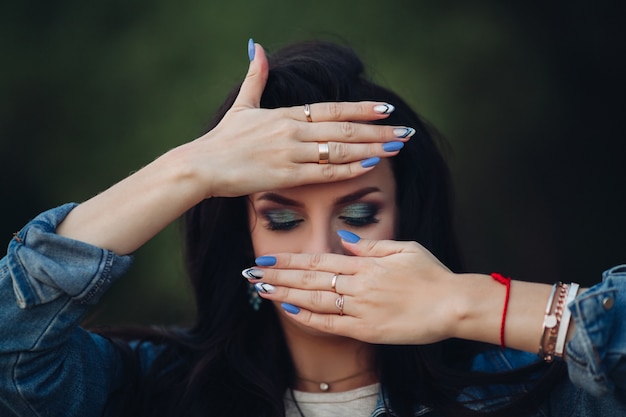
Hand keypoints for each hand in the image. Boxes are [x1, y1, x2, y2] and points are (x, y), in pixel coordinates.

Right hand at [174, 41, 414, 197]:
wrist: (201, 166)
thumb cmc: (222, 140)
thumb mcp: (241, 105)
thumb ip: (255, 77)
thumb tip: (258, 48)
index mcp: (285, 114)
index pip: (332, 109)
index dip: (361, 109)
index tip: (385, 109)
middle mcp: (292, 131)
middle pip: (344, 127)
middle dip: (378, 130)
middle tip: (405, 132)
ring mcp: (290, 154)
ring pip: (340, 149)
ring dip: (371, 148)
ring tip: (396, 148)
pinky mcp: (285, 176)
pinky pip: (324, 173)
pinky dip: (348, 168)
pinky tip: (369, 165)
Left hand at [245, 233, 462, 344]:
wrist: (453, 304)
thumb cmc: (432, 274)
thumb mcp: (404, 248)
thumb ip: (371, 246)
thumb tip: (343, 239)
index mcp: (366, 263)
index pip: (318, 259)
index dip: (290, 259)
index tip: (269, 258)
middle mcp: (358, 284)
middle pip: (310, 278)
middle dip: (278, 275)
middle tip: (252, 273)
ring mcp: (361, 308)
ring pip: (315, 300)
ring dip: (286, 295)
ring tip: (262, 291)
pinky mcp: (367, 330)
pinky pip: (332, 325)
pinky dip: (309, 319)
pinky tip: (290, 313)